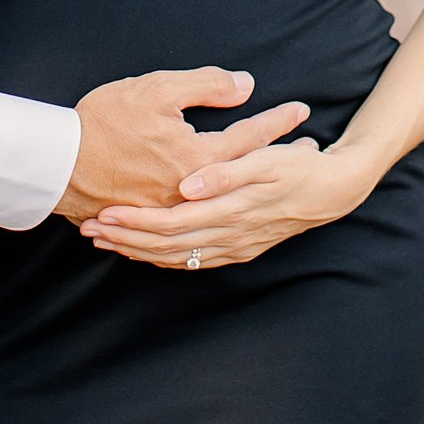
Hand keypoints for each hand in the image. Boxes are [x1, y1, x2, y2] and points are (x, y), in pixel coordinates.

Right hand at [54, 68, 309, 226]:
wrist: (56, 162)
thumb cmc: (104, 121)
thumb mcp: (156, 90)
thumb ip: (205, 86)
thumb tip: (245, 85)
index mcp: (197, 160)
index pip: (250, 139)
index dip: (277, 122)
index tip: (302, 110)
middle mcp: (190, 195)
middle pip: (246, 180)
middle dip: (280, 163)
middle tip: (309, 152)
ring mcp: (171, 216)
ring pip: (225, 212)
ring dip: (254, 198)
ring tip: (280, 189)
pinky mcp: (150, 226)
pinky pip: (195, 236)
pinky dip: (222, 225)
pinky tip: (226, 226)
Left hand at [80, 140, 376, 268]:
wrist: (335, 190)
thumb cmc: (298, 167)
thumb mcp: (267, 162)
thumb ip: (226, 174)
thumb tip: (188, 186)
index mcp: (230, 211)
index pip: (171, 223)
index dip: (135, 222)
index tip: (103, 214)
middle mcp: (229, 236)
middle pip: (166, 245)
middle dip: (126, 240)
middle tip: (88, 230)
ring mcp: (234, 247)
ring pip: (177, 257)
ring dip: (139, 250)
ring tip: (104, 240)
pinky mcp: (239, 249)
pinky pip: (194, 261)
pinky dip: (164, 258)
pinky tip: (146, 252)